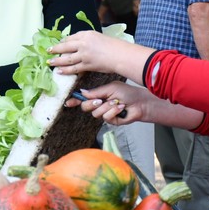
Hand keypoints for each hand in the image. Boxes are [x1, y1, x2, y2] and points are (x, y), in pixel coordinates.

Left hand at [48, 31, 153, 79]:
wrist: (120, 54)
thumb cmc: (113, 46)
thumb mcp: (99, 38)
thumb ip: (88, 40)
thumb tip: (80, 45)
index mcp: (87, 34)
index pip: (71, 37)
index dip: (63, 41)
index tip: (59, 44)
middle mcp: (83, 43)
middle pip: (65, 46)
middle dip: (55, 49)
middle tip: (48, 51)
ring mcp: (84, 54)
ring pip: (66, 58)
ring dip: (57, 61)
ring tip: (50, 62)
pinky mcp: (86, 65)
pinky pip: (73, 68)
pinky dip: (65, 70)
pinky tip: (59, 71)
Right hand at [66, 82, 205, 130]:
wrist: (140, 102)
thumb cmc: (127, 92)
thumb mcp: (110, 88)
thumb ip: (96, 92)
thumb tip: (82, 93)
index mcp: (98, 96)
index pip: (83, 99)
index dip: (74, 101)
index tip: (67, 102)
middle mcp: (100, 105)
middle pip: (86, 108)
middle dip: (92, 104)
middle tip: (101, 100)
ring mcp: (105, 114)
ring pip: (96, 114)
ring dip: (107, 107)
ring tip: (116, 102)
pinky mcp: (111, 121)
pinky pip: (106, 117)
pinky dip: (113, 111)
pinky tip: (121, 108)